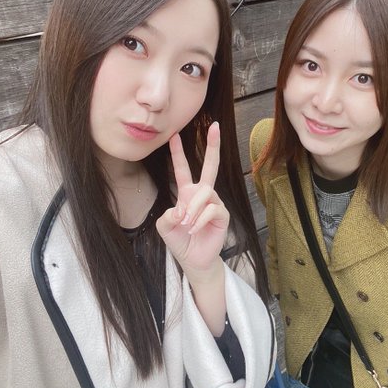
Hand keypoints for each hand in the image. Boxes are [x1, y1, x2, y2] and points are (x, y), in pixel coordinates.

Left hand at [156, 122, 228, 275]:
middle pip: (210, 166)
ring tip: (186, 224)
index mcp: (187, 193)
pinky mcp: (222, 215)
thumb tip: (183, 210)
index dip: (178, 153)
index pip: (182, 169)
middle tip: (215, 127)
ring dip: (193, 209)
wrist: (193, 260)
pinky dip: (199, 220)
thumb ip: (168, 215)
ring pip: (205, 193)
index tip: (174, 135)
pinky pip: (212, 209)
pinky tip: (194, 229)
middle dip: (213, 146)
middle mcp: (203, 194)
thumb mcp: (164, 227)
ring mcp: (214, 204)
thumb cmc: (179, 241)